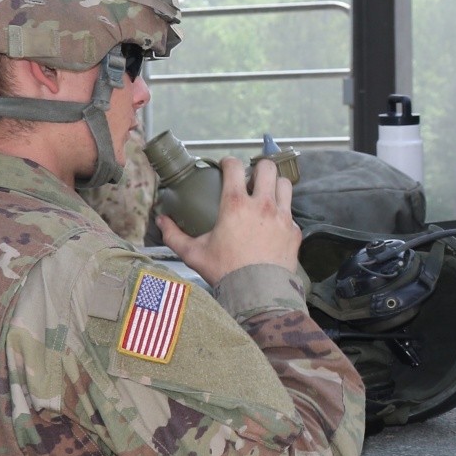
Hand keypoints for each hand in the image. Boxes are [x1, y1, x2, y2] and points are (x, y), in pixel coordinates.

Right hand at [158, 156, 300, 286]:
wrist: (258, 293)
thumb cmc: (225, 272)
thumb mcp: (193, 254)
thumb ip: (174, 236)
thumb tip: (161, 221)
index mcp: (235, 205)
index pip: (235, 167)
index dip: (229, 162)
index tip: (226, 166)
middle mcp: (262, 205)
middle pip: (267, 167)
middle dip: (258, 168)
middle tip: (250, 177)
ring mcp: (282, 216)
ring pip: (285, 184)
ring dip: (275, 185)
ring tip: (266, 193)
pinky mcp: (294, 231)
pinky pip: (291, 213)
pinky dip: (283, 213)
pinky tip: (274, 222)